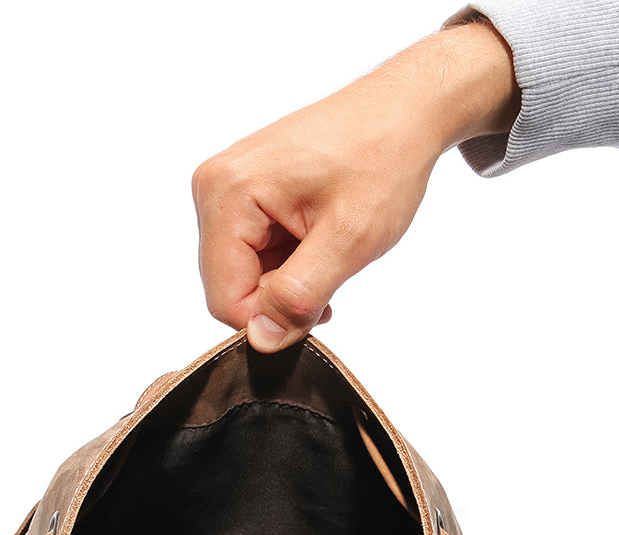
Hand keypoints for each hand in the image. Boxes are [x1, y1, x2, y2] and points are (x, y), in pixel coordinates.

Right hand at [192, 20, 518, 351]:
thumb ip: (298, 295)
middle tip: (331, 267)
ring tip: (329, 245)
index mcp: (227, 194)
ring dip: (289, 278)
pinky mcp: (242, 192)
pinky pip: (253, 254)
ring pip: (244, 275)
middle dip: (281, 295)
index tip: (321, 304)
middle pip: (231, 287)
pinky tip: (318, 237)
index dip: (272, 319)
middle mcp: (214, 187)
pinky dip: (288, 260)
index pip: (225, 300)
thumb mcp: (349, 239)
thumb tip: (260, 339)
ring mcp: (226, 188)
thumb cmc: (383, 157)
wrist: (404, 111)